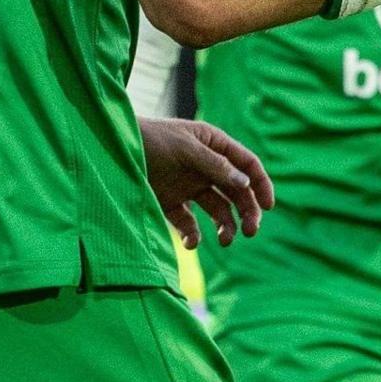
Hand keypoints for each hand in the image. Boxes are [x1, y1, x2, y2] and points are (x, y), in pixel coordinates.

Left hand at [138, 116, 274, 248]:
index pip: (247, 165)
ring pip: (218, 209)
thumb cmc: (151, 139)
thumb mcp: (185, 148)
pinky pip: (190, 223)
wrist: (112, 148)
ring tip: (226, 241)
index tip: (268, 206)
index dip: (261, 184)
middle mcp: (207, 166)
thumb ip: (215, 166)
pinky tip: (191, 242)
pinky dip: (194, 235)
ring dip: (226, 226)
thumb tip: (245, 185)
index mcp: (215, 145)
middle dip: (247, 211)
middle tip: (250, 232)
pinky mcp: (171, 202)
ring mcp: (189, 185)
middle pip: (237, 191)